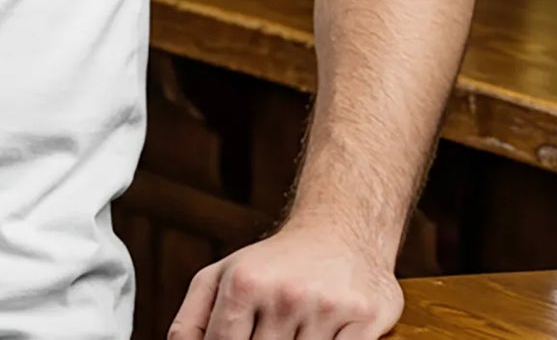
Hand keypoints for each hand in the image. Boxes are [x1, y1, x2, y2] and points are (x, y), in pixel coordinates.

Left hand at [166, 221, 403, 339]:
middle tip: (271, 330)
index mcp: (243, 283)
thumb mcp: (222, 277)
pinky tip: (325, 332)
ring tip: (296, 328)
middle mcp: (284, 294)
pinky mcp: (364, 319)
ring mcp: (325, 308)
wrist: (340, 228)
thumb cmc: (274, 262)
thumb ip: (192, 320)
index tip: (243, 339)